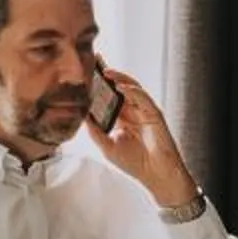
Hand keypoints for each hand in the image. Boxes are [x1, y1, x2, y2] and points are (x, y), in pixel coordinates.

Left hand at [84, 68, 199, 211]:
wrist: (155, 176)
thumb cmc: (135, 163)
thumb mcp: (107, 146)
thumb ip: (95, 130)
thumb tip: (82, 114)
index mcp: (122, 118)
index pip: (108, 97)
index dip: (98, 86)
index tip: (86, 74)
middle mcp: (133, 112)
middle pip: (119, 89)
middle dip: (107, 76)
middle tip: (95, 62)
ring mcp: (144, 112)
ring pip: (132, 89)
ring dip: (119, 78)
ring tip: (105, 71)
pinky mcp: (154, 114)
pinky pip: (143, 98)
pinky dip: (132, 90)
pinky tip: (121, 86)